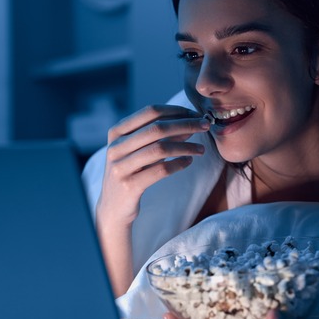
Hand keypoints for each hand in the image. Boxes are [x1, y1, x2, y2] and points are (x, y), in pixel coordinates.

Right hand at [97, 105, 208, 226]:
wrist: (113, 207)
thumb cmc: (131, 173)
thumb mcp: (140, 151)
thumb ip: (160, 136)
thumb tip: (189, 121)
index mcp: (117, 132)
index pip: (150, 112)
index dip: (176, 111)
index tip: (195, 114)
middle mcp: (116, 147)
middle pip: (157, 128)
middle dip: (186, 124)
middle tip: (205, 126)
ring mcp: (120, 167)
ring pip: (160, 149)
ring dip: (186, 146)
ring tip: (201, 149)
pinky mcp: (130, 186)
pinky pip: (161, 171)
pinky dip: (179, 164)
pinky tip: (189, 162)